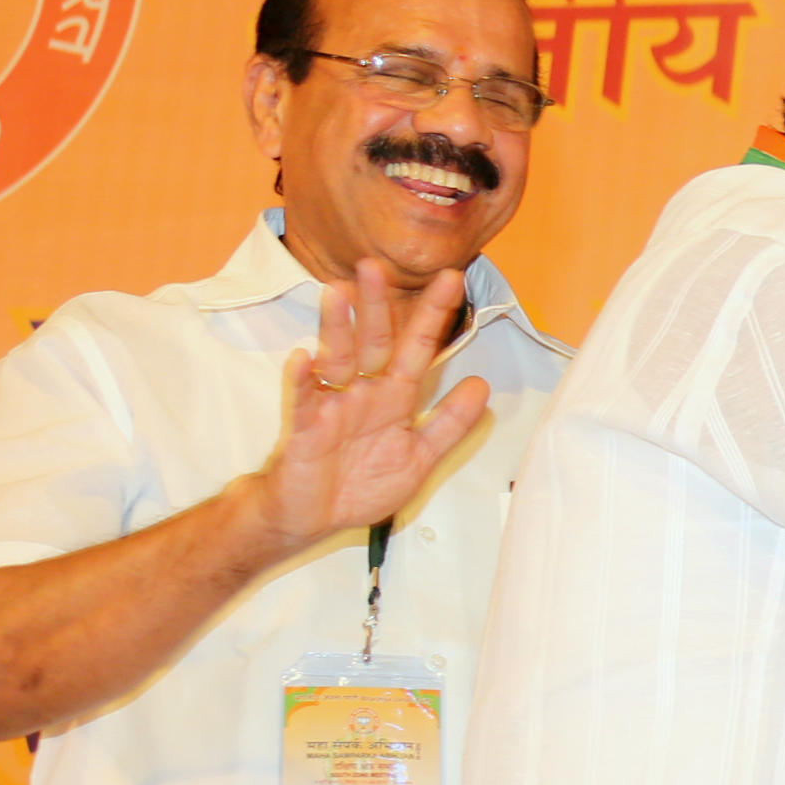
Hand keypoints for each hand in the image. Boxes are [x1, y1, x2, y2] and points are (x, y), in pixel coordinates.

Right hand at [241, 259, 488, 557]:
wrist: (315, 518)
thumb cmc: (362, 484)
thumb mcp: (419, 457)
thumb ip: (449, 423)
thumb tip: (481, 386)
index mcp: (394, 398)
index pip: (417, 350)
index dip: (434, 317)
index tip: (452, 280)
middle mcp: (363, 393)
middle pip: (372, 341)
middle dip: (376, 305)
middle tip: (375, 265)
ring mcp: (332, 406)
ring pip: (335, 358)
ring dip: (336, 327)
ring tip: (337, 292)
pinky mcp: (305, 428)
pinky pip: (304, 400)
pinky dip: (303, 380)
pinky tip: (304, 359)